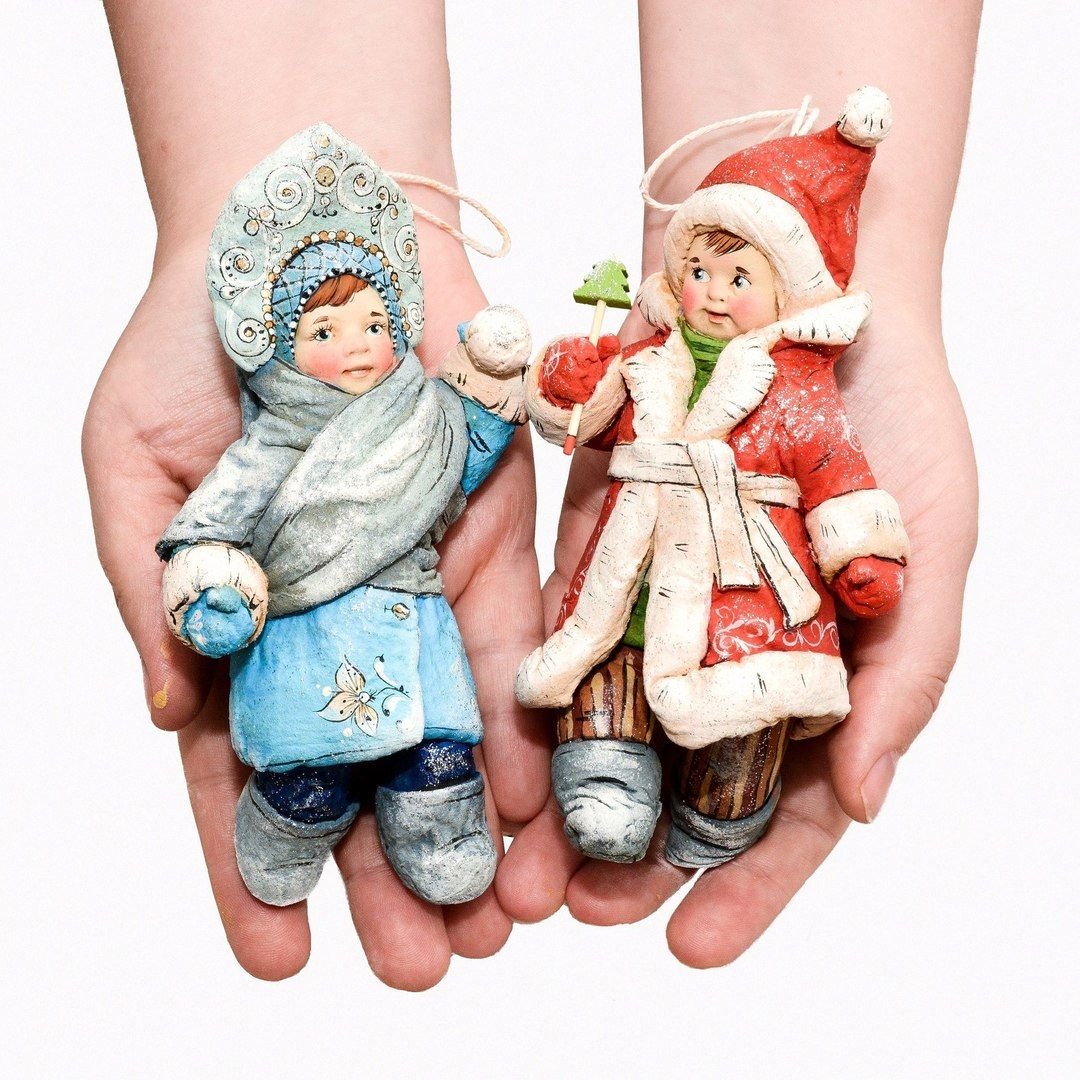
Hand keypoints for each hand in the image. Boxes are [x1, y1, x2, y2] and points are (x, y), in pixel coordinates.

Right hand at [84, 244, 546, 986]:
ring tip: (501, 925)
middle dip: (394, 875)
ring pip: (457, 735)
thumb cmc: (194, 344)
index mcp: (249, 626)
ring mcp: (424, 589)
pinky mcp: (498, 541)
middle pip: (371, 777)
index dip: (262, 865)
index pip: (253, 771)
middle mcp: (343, 625)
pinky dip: (524, 727)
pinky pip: (515, 647)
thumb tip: (176, 720)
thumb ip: (156, 592)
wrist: (309, 236)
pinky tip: (539, 807)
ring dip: (479, 830)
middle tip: (425, 969)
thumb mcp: (133, 468)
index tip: (281, 958)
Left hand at [496, 295, 976, 966]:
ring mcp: (665, 610)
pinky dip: (540, 704)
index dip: (750, 887)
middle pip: (682, 787)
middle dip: (638, 857)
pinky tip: (505, 759)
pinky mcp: (603, 553)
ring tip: (528, 866)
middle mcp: (739, 656)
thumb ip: (905, 678)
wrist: (804, 294)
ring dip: (571, 802)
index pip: (788, 810)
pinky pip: (567, 638)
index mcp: (826, 675)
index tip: (696, 947)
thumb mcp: (932, 550)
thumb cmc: (897, 420)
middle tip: (588, 911)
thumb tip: (862, 804)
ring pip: (611, 731)